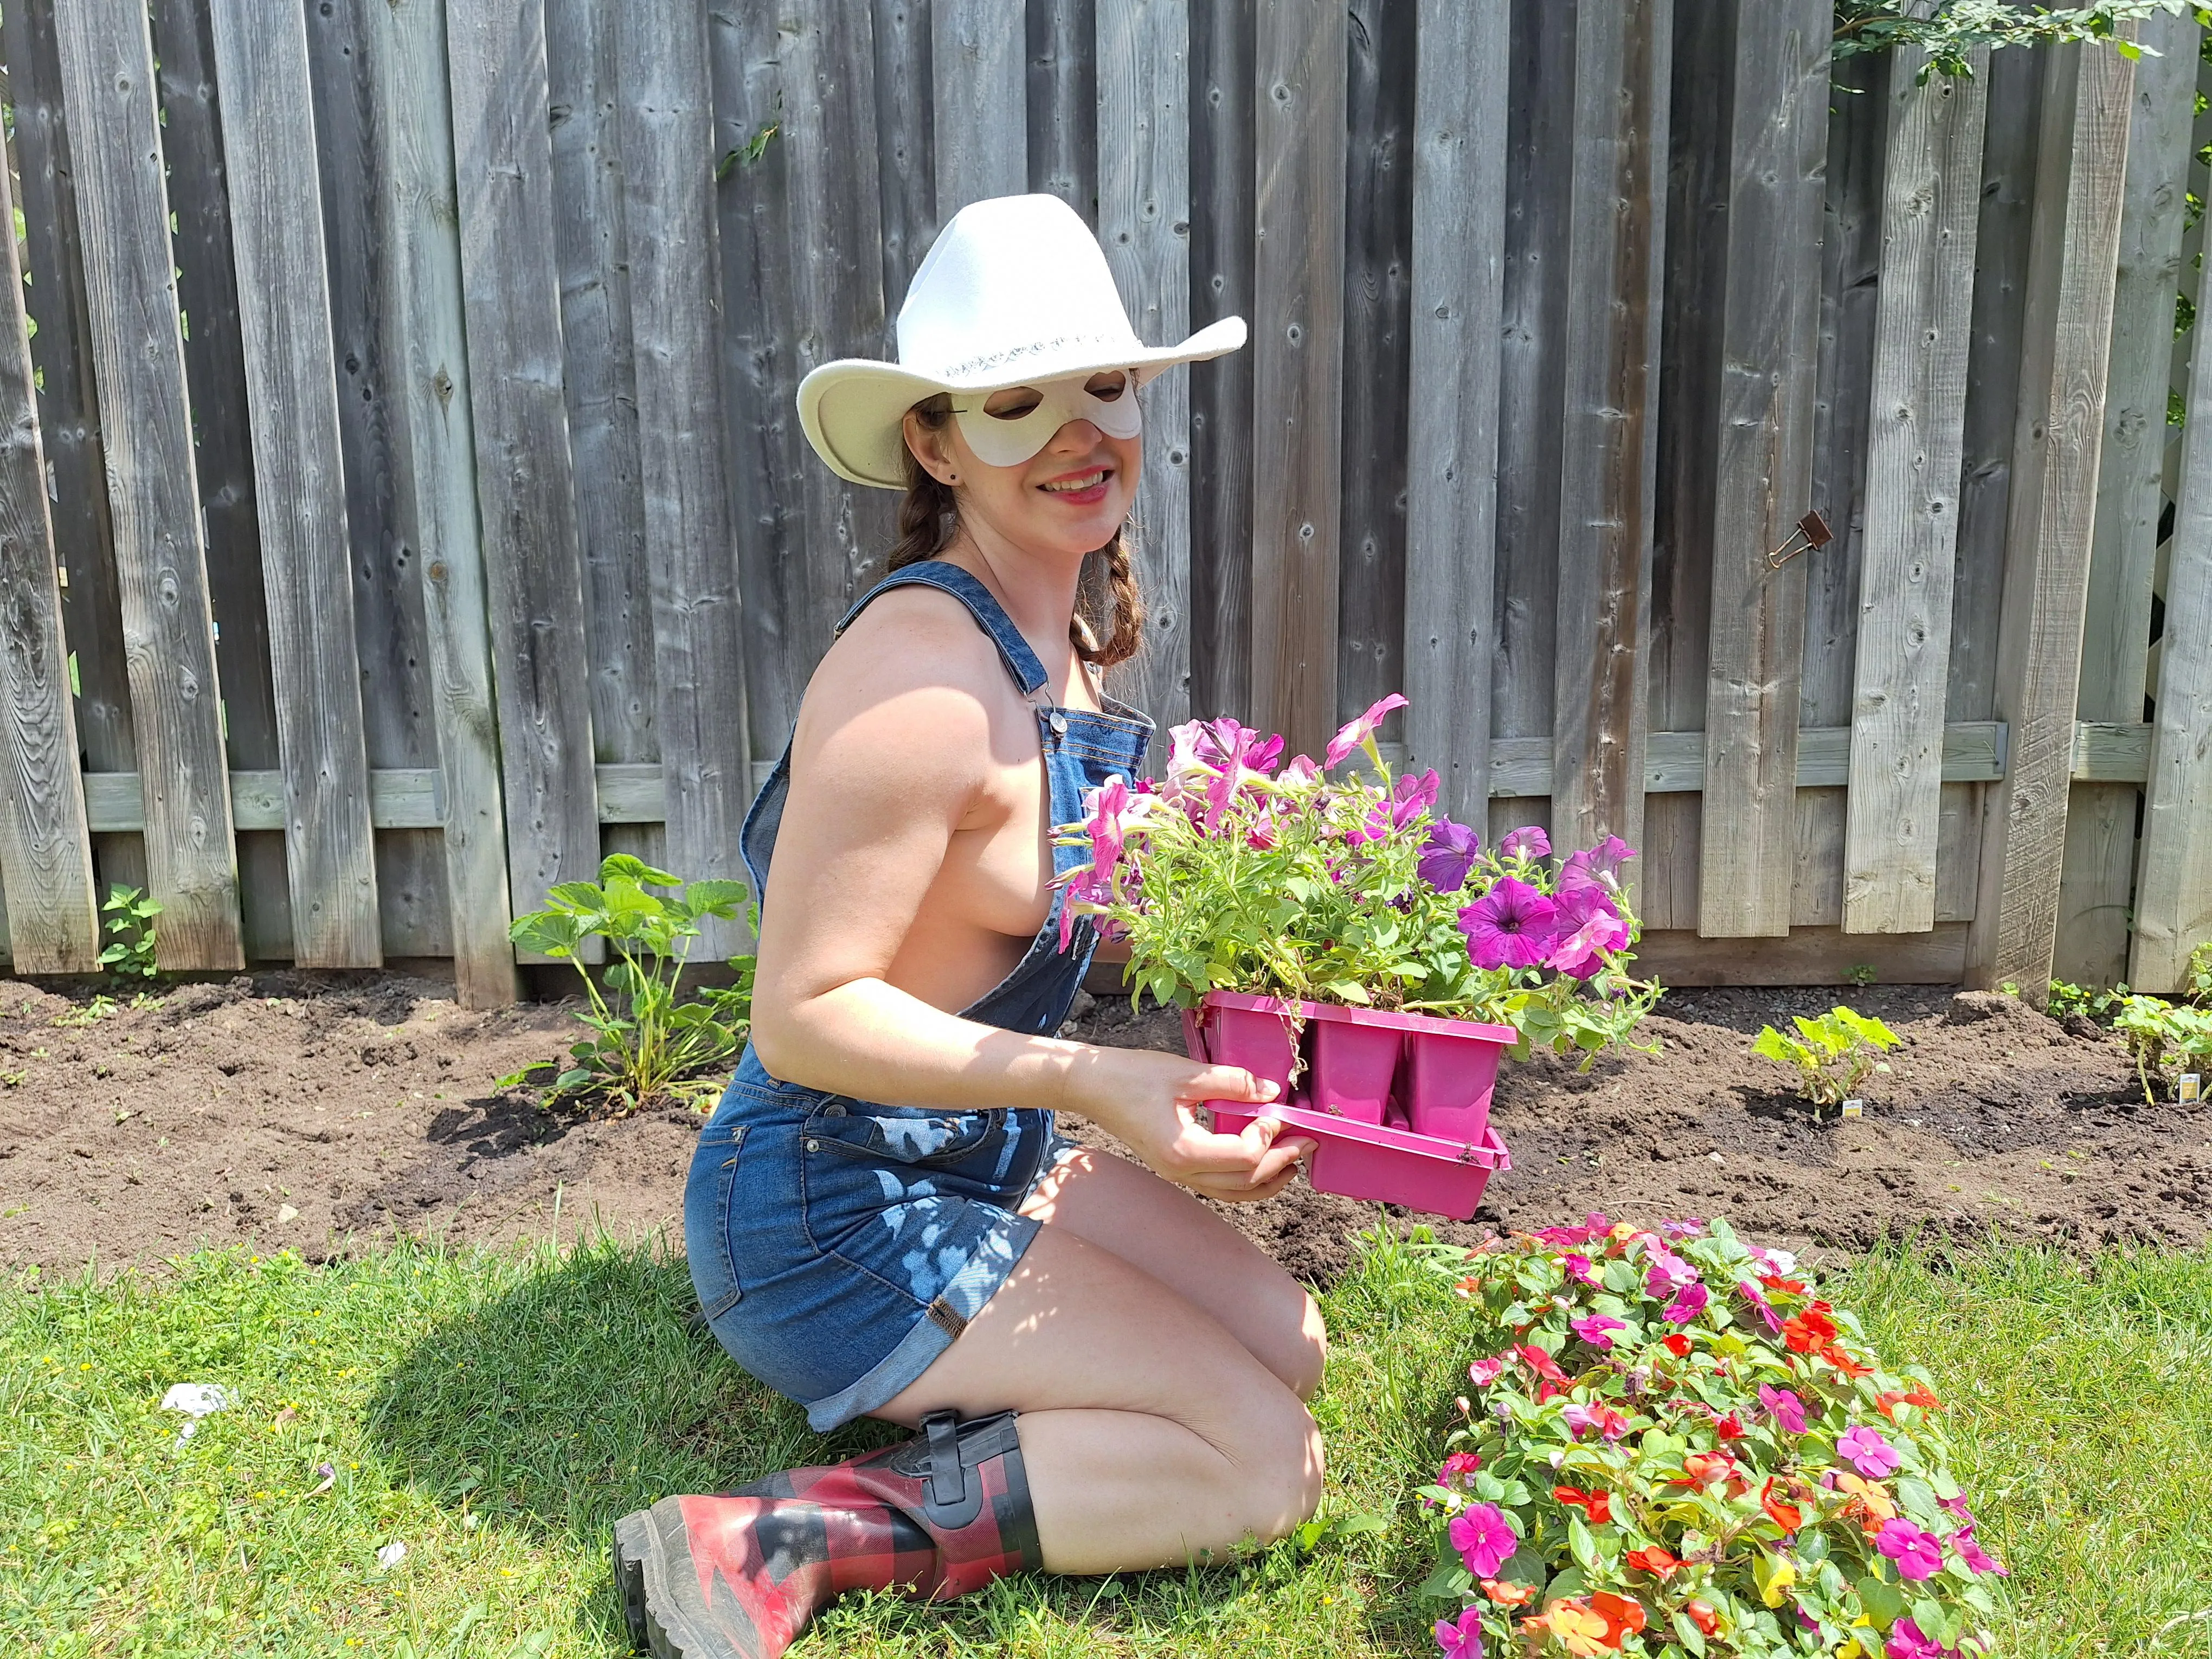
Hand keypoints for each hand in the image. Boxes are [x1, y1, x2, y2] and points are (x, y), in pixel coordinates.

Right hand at [1059, 1046, 1317, 1202]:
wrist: (1091, 1087)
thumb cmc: (1133, 1076)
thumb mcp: (1186, 1073)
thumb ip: (1231, 1082)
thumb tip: (1270, 1089)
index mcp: (1184, 1151)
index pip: (1244, 1157)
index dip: (1270, 1136)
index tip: (1279, 1110)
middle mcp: (1182, 1172)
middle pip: (1245, 1183)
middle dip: (1282, 1163)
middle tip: (1308, 1141)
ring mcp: (1178, 1174)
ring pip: (1234, 1193)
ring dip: (1268, 1179)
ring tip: (1294, 1160)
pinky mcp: (1176, 1167)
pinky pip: (1220, 1185)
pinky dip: (1247, 1178)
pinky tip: (1262, 1160)